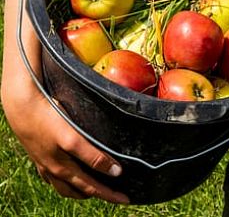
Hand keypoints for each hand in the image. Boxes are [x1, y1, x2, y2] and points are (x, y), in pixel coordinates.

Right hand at [2, 0, 128, 203]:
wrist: (14, 96)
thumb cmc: (45, 83)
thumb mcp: (63, 76)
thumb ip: (79, 63)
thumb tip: (87, 36)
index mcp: (61, 133)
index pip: (85, 154)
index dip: (103, 164)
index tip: (121, 170)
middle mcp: (54, 152)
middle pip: (81, 179)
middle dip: (106, 190)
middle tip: (129, 198)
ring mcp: (47, 160)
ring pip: (70, 186)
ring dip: (93, 194)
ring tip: (115, 199)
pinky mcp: (43, 161)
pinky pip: (59, 182)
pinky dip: (76, 189)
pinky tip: (88, 192)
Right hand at [2, 88, 129, 203]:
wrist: (22, 108)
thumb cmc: (49, 121)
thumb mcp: (73, 140)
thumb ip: (93, 157)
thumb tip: (115, 172)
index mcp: (63, 169)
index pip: (92, 188)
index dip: (110, 195)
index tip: (126, 200)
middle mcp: (53, 170)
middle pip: (79, 190)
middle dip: (98, 194)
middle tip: (114, 194)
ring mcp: (45, 164)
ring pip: (65, 186)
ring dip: (81, 190)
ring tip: (94, 189)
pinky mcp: (40, 155)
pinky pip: (54, 176)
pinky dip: (66, 181)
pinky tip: (70, 176)